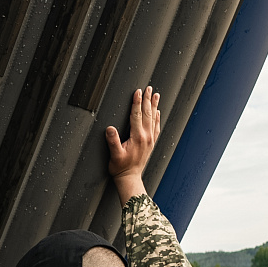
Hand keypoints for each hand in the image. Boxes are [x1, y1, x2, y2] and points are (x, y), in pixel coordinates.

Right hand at [104, 86, 159, 203]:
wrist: (130, 178)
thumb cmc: (120, 168)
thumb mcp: (114, 155)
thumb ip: (113, 141)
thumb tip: (110, 129)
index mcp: (137, 137)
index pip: (137, 115)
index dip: (136, 102)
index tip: (137, 92)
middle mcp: (146, 137)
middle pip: (147, 114)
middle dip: (147, 100)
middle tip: (148, 88)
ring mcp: (150, 139)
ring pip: (153, 118)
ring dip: (154, 105)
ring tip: (155, 95)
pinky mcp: (151, 143)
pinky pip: (156, 126)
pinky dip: (157, 117)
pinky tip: (157, 112)